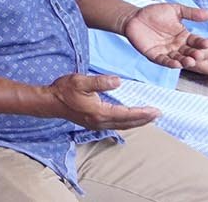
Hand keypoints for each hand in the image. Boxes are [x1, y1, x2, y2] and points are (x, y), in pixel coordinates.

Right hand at [42, 73, 158, 130]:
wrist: (49, 102)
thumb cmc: (64, 90)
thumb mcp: (81, 81)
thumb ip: (100, 82)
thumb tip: (119, 81)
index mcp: (100, 112)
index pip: (127, 114)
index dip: (143, 113)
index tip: (156, 110)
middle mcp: (101, 122)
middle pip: (128, 123)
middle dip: (144, 119)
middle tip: (158, 114)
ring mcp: (97, 125)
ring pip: (123, 126)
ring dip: (137, 122)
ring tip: (148, 118)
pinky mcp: (94, 124)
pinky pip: (116, 125)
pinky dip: (127, 123)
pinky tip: (129, 119)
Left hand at [122, 1, 207, 68]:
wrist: (133, 17)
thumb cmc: (154, 13)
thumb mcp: (175, 10)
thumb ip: (191, 13)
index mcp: (184, 37)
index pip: (197, 42)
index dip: (203, 43)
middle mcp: (178, 46)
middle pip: (190, 52)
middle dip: (195, 54)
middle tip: (200, 55)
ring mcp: (167, 52)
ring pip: (179, 59)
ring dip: (185, 61)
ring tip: (190, 61)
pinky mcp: (155, 55)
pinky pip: (164, 61)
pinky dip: (171, 63)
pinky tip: (176, 64)